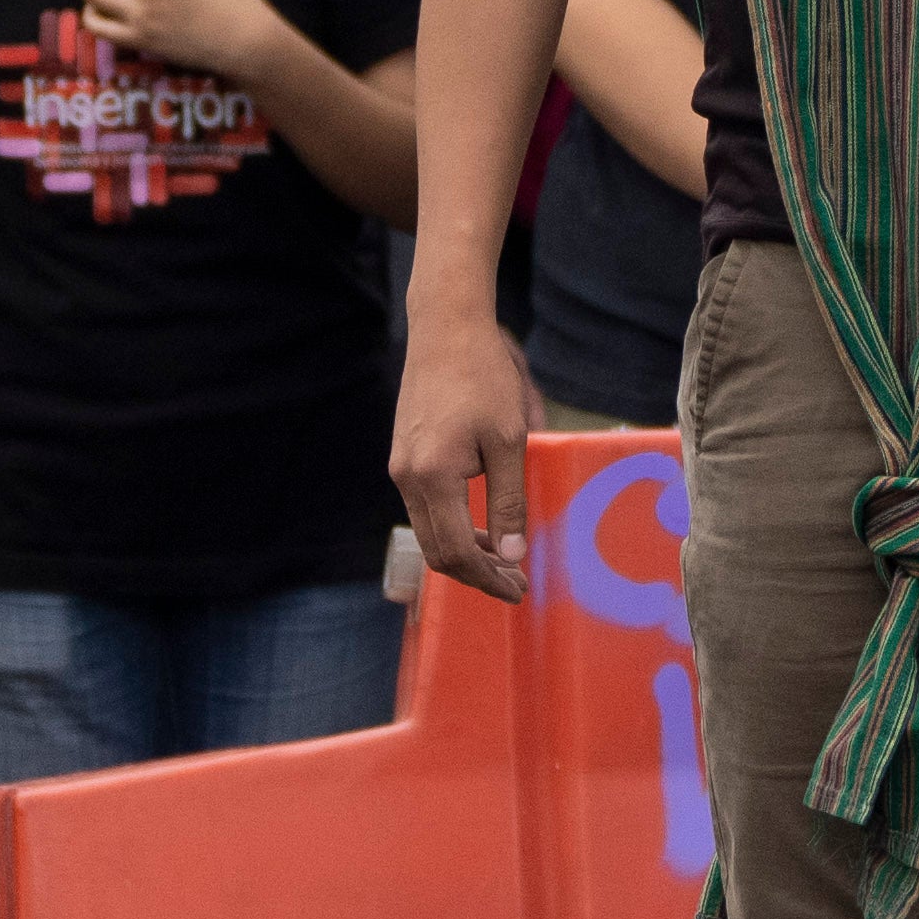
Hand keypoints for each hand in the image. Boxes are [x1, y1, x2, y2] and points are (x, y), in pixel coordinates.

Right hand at [393, 292, 539, 595]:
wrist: (446, 328)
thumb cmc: (483, 377)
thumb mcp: (508, 440)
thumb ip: (508, 502)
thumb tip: (511, 555)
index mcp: (432, 476)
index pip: (454, 552)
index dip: (486, 579)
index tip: (517, 590)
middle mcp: (407, 477)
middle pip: (436, 550)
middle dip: (476, 574)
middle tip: (515, 584)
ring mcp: (400, 467)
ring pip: (429, 531)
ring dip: (464, 552)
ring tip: (503, 561)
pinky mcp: (404, 456)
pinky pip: (425, 508)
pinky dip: (452, 526)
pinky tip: (480, 526)